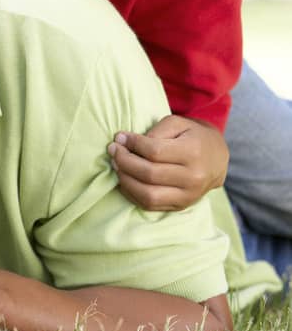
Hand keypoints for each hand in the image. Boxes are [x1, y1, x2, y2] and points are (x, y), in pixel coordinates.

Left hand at [106, 115, 228, 211]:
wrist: (217, 158)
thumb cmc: (192, 136)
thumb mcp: (177, 123)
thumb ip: (155, 131)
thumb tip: (127, 142)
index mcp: (193, 153)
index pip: (154, 152)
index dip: (132, 144)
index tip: (120, 137)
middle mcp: (193, 178)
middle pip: (149, 174)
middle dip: (124, 161)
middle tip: (113, 150)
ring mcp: (188, 196)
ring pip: (148, 195)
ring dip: (125, 180)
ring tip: (117, 166)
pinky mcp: (181, 206)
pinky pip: (150, 206)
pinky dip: (132, 194)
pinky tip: (124, 180)